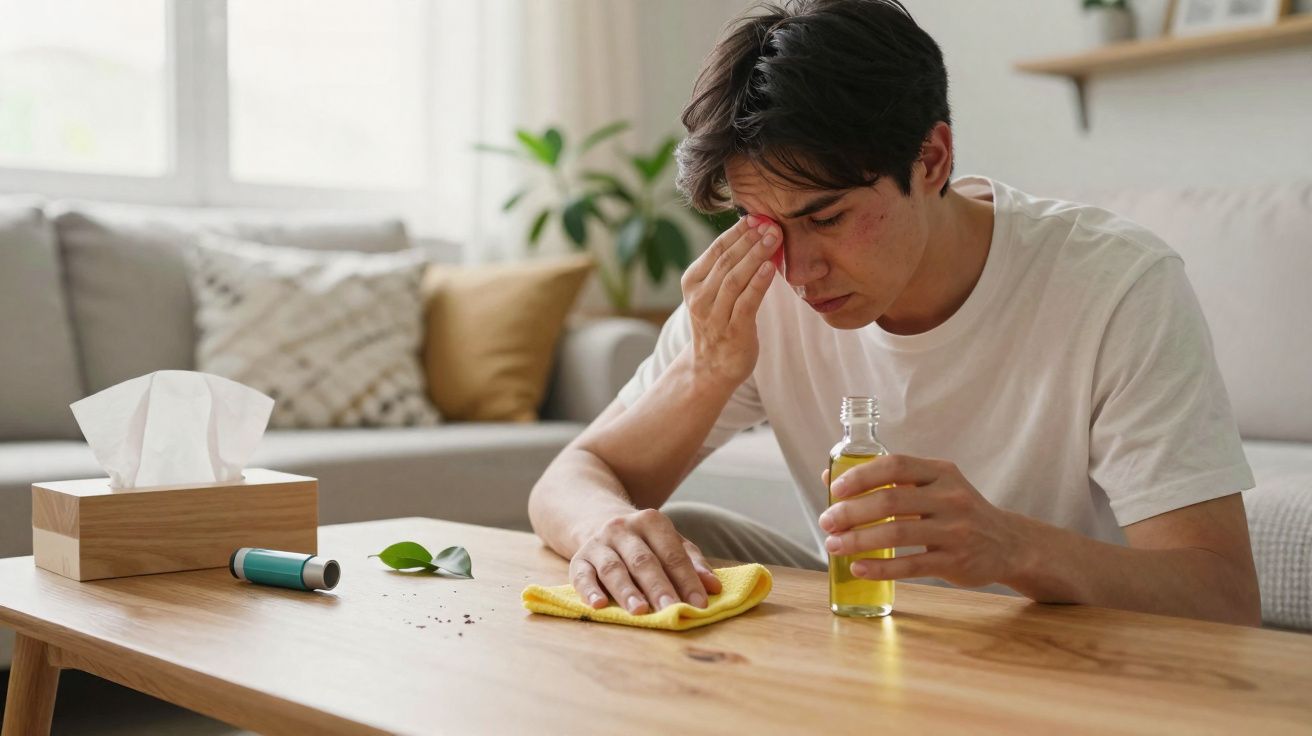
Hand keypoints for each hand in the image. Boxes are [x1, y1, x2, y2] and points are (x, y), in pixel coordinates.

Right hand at [570, 508, 723, 612]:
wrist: (597, 520)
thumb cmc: (644, 541)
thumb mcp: (670, 543)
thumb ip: (692, 563)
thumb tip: (713, 587)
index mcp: (651, 521)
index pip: (672, 553)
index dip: (687, 579)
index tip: (698, 604)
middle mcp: (622, 528)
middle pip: (643, 561)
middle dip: (658, 587)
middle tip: (671, 609)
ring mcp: (598, 543)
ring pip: (613, 568)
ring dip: (627, 590)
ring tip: (640, 611)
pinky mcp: (578, 558)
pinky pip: (581, 574)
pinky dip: (589, 590)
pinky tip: (599, 605)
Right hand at [680, 215, 781, 390]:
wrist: (711, 368)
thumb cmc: (718, 323)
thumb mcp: (713, 292)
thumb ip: (727, 267)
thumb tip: (755, 232)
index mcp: (692, 281)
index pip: (716, 249)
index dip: (738, 231)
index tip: (757, 216)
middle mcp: (700, 297)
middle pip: (727, 261)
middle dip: (750, 239)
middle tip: (771, 223)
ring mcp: (715, 316)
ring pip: (735, 278)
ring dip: (756, 255)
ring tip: (774, 238)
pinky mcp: (734, 331)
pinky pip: (746, 302)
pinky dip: (758, 282)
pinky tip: (771, 267)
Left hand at [818, 456, 1025, 588]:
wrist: (1008, 544)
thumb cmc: (957, 512)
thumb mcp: (933, 487)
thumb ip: (889, 481)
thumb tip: (829, 478)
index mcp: (941, 472)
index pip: (896, 465)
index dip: (861, 475)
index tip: (835, 489)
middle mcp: (951, 498)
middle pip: (891, 501)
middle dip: (851, 512)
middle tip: (826, 522)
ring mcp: (956, 531)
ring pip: (897, 534)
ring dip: (859, 540)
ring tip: (834, 545)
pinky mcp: (955, 562)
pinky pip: (911, 565)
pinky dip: (881, 568)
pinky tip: (859, 568)